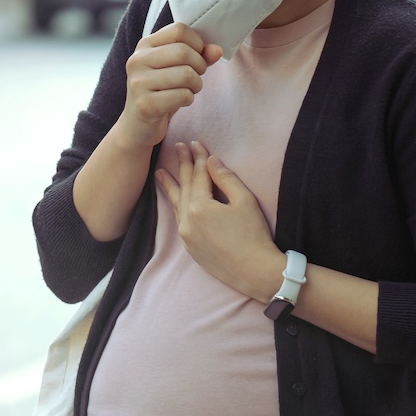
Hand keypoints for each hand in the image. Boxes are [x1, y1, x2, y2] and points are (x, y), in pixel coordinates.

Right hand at [114, 23, 223, 150]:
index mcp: (144, 45)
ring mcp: (138, 83)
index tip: (196, 56)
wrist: (137, 126)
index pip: (179, 30)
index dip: (197, 43)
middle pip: (184, 51)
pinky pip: (183, 96)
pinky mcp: (145, 104)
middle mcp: (137, 61)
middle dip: (199, 66)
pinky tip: (179, 102)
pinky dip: (188, 99)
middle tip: (195, 78)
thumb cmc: (160, 92)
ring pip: (186, 74)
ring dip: (196, 85)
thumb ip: (198, 55)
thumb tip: (216, 50)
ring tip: (188, 90)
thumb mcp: (176, 68)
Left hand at [156, 141, 284, 301]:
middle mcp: (187, 221)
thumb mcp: (244, 201)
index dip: (199, 158)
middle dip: (183, 165)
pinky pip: (179, 221)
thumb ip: (226, 178)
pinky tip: (175, 201)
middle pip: (185, 187)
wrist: (255, 272)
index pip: (199, 176)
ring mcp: (186, 236)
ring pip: (177, 205)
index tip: (196, 142)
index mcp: (200, 207)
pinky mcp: (190, 248)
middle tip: (177, 147)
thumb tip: (211, 160)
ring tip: (160, 172)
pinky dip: (176, 207)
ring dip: (170, 186)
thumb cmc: (254, 236)